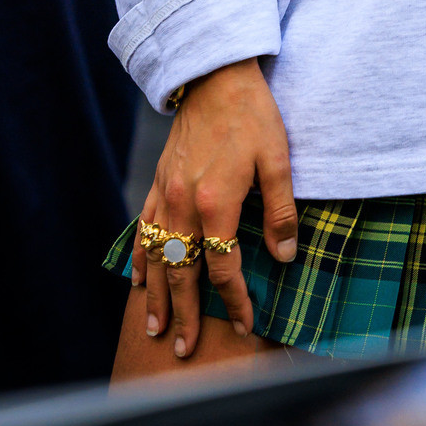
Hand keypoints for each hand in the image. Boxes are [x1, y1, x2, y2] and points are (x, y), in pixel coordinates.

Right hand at [131, 59, 297, 361]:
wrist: (215, 76)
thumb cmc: (252, 116)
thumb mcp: (277, 159)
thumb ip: (280, 211)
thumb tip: (287, 256)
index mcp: (216, 203)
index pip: (223, 267)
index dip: (235, 300)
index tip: (246, 324)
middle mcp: (184, 205)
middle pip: (181, 273)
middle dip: (184, 315)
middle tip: (182, 350)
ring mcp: (165, 194)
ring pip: (156, 258)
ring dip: (156, 297)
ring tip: (155, 328)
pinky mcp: (158, 182)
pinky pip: (144, 230)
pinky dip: (140, 259)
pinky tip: (139, 280)